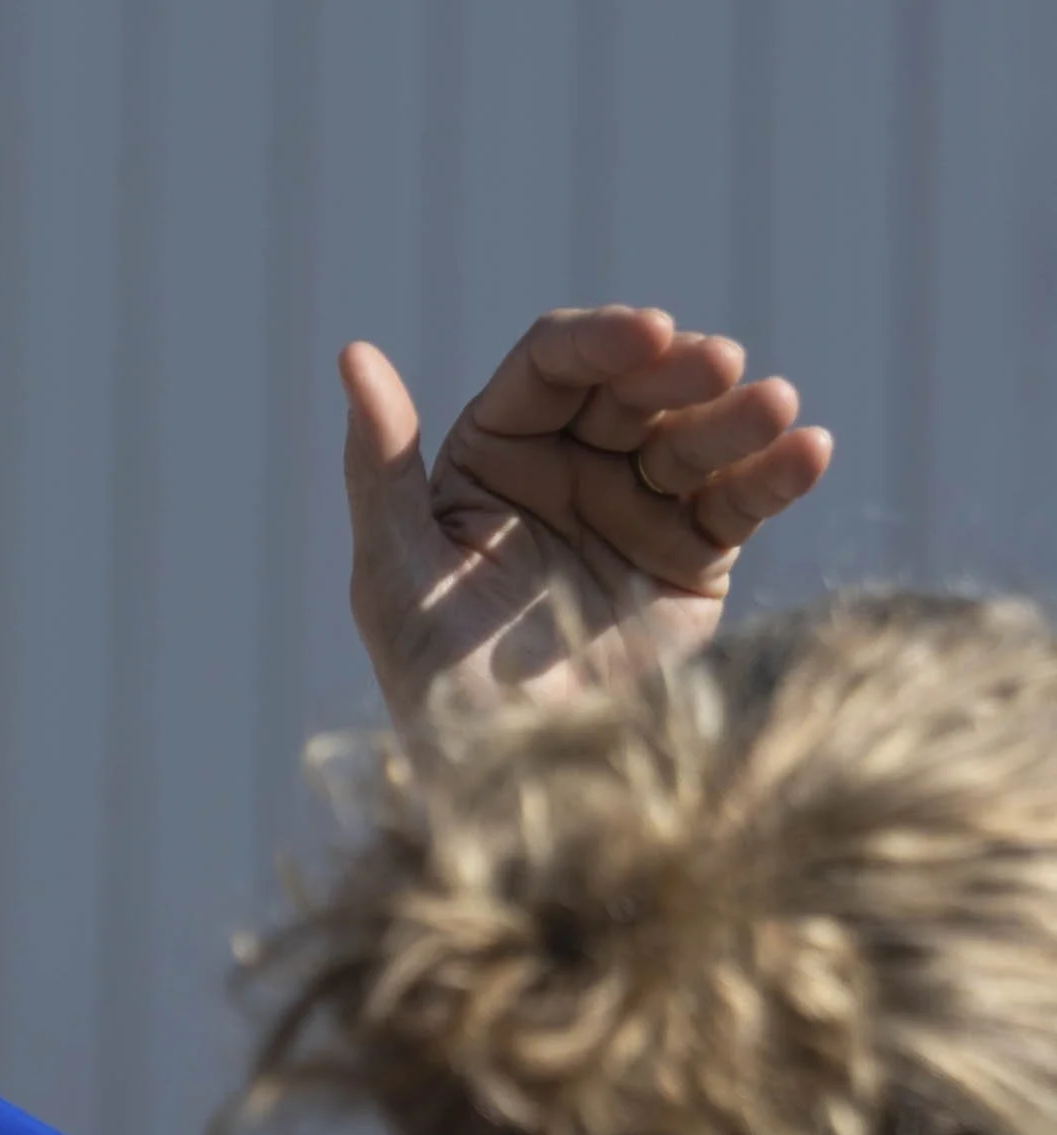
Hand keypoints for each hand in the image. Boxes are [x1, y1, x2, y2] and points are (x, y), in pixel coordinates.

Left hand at [343, 306, 832, 721]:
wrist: (510, 776)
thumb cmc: (431, 677)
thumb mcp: (394, 568)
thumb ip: (379, 463)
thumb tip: (352, 352)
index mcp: (493, 453)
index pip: (552, 369)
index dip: (600, 341)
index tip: (647, 332)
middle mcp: (568, 469)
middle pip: (633, 392)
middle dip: (678, 371)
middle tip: (719, 366)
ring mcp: (635, 510)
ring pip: (693, 440)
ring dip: (737, 417)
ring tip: (774, 407)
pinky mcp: (694, 561)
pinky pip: (738, 505)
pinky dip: (776, 475)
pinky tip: (808, 450)